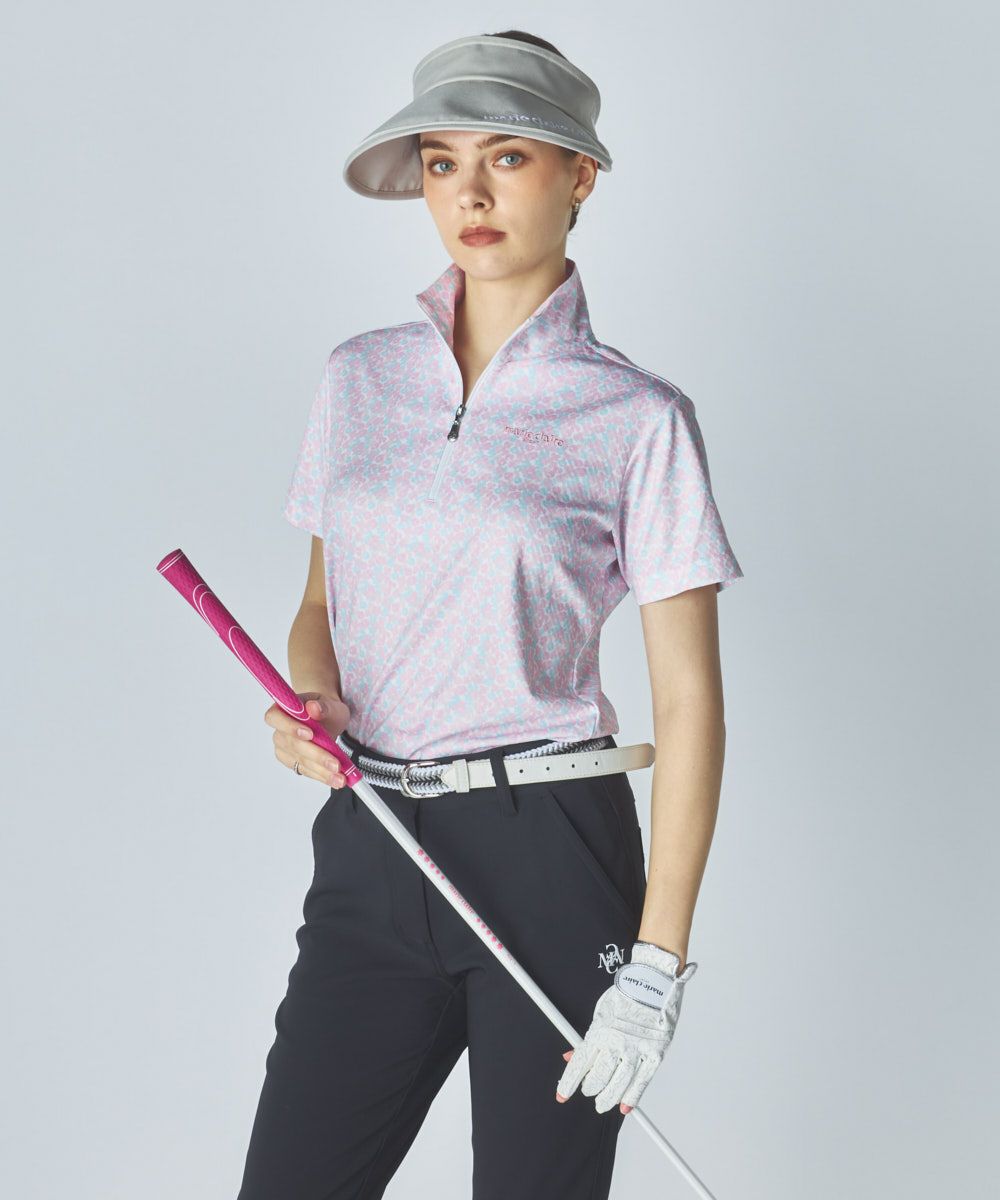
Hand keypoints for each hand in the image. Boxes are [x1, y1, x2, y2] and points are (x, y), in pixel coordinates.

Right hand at [266, 691, 351, 786]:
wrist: (329, 721)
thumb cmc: (326, 711)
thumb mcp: (331, 705)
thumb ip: (324, 707)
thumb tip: (313, 708)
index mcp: (282, 710)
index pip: (275, 717)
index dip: (290, 727)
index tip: (310, 734)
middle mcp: (279, 731)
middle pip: (293, 745)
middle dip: (316, 756)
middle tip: (336, 764)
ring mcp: (284, 748)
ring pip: (301, 761)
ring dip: (321, 771)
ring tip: (340, 777)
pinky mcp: (292, 762)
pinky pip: (306, 770)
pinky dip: (321, 776)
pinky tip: (335, 779)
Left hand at [555, 942, 696, 1114]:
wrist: (653, 982)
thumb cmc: (626, 994)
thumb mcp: (600, 1012)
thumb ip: (587, 1039)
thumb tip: (570, 1057)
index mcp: (600, 1031)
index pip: (579, 1064)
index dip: (568, 1083)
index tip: (562, 1095)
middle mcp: (617, 1043)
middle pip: (598, 1078)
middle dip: (590, 1089)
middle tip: (589, 1092)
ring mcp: (637, 1050)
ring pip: (619, 1084)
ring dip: (608, 1098)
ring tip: (602, 1104)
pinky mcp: (655, 1054)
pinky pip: (642, 1082)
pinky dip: (632, 1097)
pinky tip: (624, 1106)